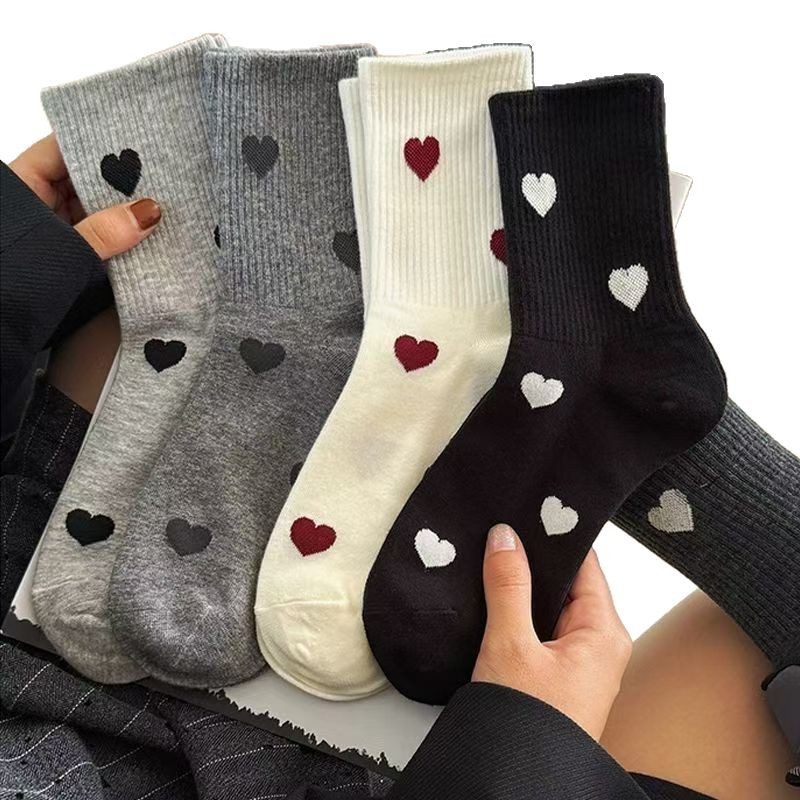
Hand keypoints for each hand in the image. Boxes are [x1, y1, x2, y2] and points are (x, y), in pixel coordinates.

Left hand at [9, 133, 160, 258]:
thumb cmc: (12, 281)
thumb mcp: (62, 251)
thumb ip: (105, 231)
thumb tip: (148, 212)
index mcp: (24, 184)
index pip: (64, 147)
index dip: (98, 142)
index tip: (135, 141)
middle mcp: (39, 201)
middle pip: (85, 177)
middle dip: (120, 179)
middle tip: (160, 175)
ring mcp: (56, 227)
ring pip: (96, 206)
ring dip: (125, 209)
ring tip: (161, 203)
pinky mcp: (71, 251)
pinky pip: (101, 233)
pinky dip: (122, 233)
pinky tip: (148, 233)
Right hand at [472, 524, 631, 739]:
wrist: (517, 780)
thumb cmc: (529, 727)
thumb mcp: (511, 645)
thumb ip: (508, 586)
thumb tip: (506, 536)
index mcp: (604, 632)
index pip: (585, 563)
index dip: (555, 535)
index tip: (527, 509)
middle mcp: (598, 643)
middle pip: (568, 582)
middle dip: (533, 558)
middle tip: (500, 528)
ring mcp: (578, 660)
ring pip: (550, 605)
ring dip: (522, 586)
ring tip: (492, 554)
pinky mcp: (556, 673)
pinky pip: (540, 627)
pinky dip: (518, 610)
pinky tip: (493, 596)